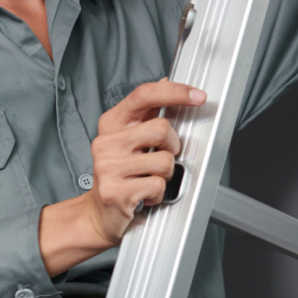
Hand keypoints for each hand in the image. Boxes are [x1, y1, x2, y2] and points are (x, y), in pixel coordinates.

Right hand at [38, 79, 206, 274]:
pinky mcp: (115, 192)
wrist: (99, 214)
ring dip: (165, 174)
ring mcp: (108, 167)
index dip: (175, 92)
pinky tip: (144, 195)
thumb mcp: (129, 139)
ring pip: (164, 161)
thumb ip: (147, 113)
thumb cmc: (120, 175)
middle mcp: (106, 142)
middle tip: (160, 158)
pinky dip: (158, 193)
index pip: (144, 95)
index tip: (198, 96)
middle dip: (172, 147)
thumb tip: (167, 83)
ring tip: (149, 179)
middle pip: (161, 128)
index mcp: (111, 124)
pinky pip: (157, 185)